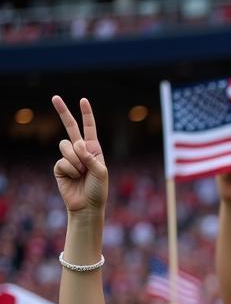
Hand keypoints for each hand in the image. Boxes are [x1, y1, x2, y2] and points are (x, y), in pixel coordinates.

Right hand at [52, 95, 107, 213]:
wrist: (87, 206)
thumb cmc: (98, 190)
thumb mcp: (101, 172)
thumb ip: (91, 157)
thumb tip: (77, 144)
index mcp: (94, 149)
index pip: (89, 128)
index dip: (86, 114)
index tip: (83, 100)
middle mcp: (80, 151)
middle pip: (70, 127)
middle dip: (63, 112)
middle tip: (55, 97)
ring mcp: (68, 158)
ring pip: (66, 146)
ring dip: (75, 159)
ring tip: (82, 173)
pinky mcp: (59, 166)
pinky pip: (62, 161)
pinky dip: (71, 170)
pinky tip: (75, 178)